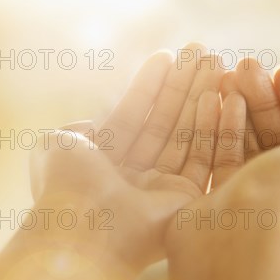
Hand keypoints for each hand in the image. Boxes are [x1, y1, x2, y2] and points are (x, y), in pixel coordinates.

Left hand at [30, 44, 225, 272]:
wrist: (83, 228)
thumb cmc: (65, 183)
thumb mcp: (58, 144)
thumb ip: (78, 129)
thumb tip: (93, 125)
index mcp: (104, 163)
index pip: (132, 116)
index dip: (150, 86)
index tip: (168, 55)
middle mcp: (134, 176)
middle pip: (163, 123)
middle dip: (181, 86)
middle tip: (201, 51)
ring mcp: (161, 189)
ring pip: (187, 136)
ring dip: (200, 98)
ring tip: (214, 62)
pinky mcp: (188, 201)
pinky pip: (207, 158)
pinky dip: (215, 127)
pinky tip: (221, 96)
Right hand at [211, 58, 279, 187]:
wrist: (238, 234)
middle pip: (278, 135)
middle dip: (265, 98)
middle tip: (247, 65)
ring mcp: (252, 199)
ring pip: (247, 142)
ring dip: (241, 106)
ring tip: (228, 74)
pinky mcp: (219, 199)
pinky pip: (221, 155)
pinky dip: (220, 127)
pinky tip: (215, 99)